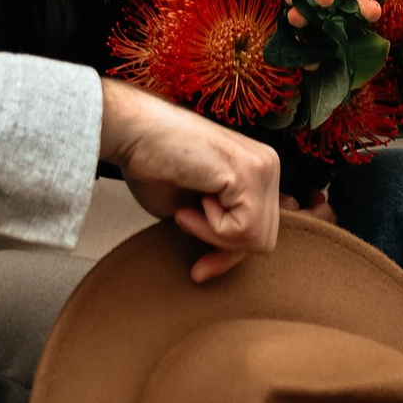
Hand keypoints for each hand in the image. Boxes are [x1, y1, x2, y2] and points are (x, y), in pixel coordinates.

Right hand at [98, 79, 279, 281]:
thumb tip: (235, 254)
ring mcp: (263, 167)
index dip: (229, 253)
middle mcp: (268, 165)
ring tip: (186, 209)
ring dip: (213, 235)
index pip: (261, 229)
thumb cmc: (153, 166)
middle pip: (264, 240)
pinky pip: (243, 229)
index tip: (200, 269)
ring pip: (256, 239)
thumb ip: (220, 225)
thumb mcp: (194, 211)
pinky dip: (211, 227)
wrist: (133, 133)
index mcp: (258, 170)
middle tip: (184, 222)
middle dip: (222, 248)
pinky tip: (194, 199)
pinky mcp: (250, 172)